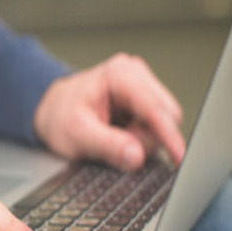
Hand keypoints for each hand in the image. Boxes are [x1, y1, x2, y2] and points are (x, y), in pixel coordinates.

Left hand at [33, 53, 185, 170]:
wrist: (51, 110)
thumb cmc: (59, 117)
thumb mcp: (77, 135)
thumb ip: (108, 146)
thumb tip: (136, 155)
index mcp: (119, 75)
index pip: (155, 108)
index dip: (169, 135)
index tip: (180, 156)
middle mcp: (134, 74)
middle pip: (166, 115)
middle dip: (147, 138)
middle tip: (117, 146)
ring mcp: (141, 84)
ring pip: (163, 122)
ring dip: (142, 138)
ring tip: (113, 137)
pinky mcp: (143, 98)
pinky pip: (155, 124)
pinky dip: (140, 136)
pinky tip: (120, 133)